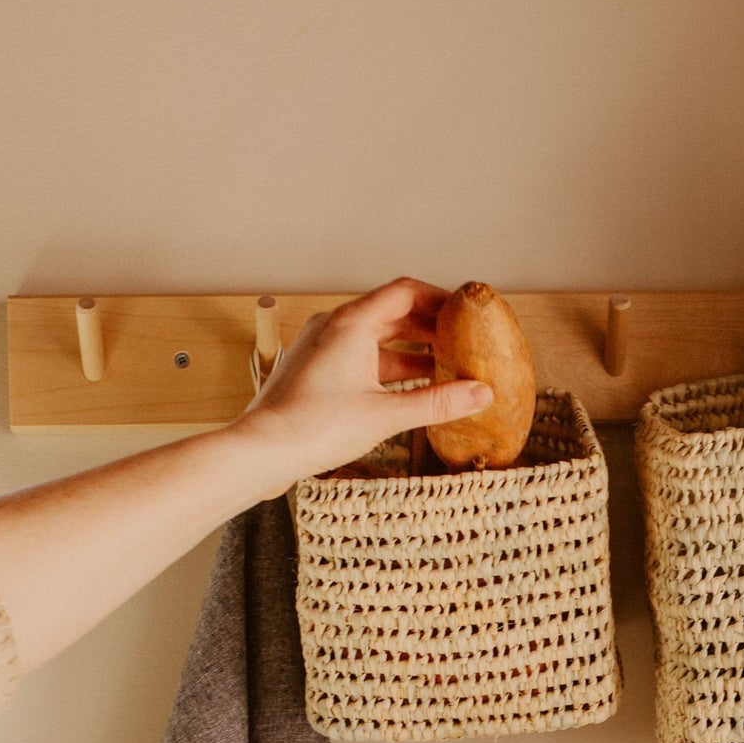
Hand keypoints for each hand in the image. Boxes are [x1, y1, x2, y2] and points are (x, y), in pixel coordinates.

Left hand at [228, 277, 493, 489]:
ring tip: (442, 369)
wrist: (262, 451)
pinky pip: (358, 359)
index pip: (405, 292)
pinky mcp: (314, 371)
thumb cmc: (314, 427)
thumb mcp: (386, 415)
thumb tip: (481, 394)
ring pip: (375, 340)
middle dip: (428, 328)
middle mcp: (333, 327)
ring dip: (409, 352)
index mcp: (351, 324)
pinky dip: (386, 368)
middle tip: (460, 343)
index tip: (464, 312)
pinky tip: (405, 390)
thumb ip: (438, 402)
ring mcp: (320, 348)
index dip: (439, 298)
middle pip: (391, 314)